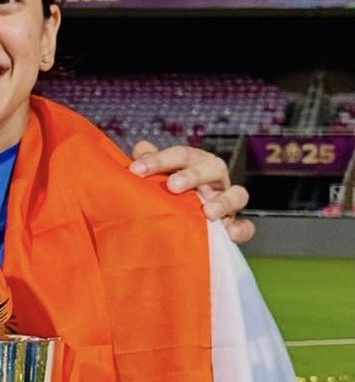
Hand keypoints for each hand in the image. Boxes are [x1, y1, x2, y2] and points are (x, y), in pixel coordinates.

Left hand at [128, 140, 254, 243]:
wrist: (182, 226)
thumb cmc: (168, 195)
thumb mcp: (158, 177)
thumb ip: (150, 163)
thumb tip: (141, 147)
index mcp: (196, 164)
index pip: (182, 155)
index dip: (160, 160)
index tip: (136, 170)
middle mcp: (214, 180)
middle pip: (214, 167)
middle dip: (194, 175)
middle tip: (173, 185)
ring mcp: (227, 203)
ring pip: (237, 194)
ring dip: (223, 201)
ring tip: (208, 212)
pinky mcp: (234, 226)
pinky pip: (245, 226)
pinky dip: (240, 229)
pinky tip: (229, 234)